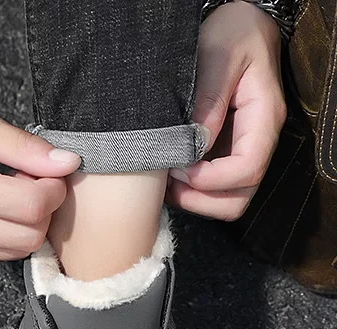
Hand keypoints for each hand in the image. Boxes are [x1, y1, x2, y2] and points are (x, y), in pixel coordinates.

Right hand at [0, 94, 80, 264]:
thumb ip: (24, 147)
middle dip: (42, 211)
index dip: (53, 190)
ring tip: (7, 194)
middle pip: (28, 238)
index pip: (32, 208)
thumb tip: (67, 164)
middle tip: (29, 182)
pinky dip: (3, 237)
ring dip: (24, 226)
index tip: (48, 171)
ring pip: (14, 253)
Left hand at [166, 0, 285, 220]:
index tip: (178, 169)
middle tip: (168, 183)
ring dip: (195, 200)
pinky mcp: (226, 154)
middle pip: (239, 197)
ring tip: (166, 181)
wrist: (237, 26)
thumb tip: (195, 145)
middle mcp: (258, 141)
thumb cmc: (230, 34)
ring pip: (228, 201)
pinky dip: (192, 192)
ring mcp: (243, 150)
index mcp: (264, 117)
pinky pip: (215, 190)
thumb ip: (208, 101)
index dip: (210, 180)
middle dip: (201, 199)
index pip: (247, 169)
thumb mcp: (217, 56)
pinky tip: (170, 175)